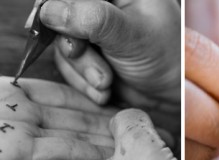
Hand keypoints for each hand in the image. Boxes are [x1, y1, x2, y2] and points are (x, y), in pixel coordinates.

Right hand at [36, 0, 180, 131]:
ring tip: (106, 82)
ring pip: (60, 43)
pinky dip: (82, 81)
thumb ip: (92, 19)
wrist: (178, 93)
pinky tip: (103, 90)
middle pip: (59, 15)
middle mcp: (102, 4)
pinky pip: (67, 65)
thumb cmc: (170, 57)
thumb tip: (49, 10)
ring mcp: (93, 30)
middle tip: (92, 64)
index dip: (51, 3)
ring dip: (80, 69)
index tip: (40, 24)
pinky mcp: (89, 54)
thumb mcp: (132, 35)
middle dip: (74, 47)